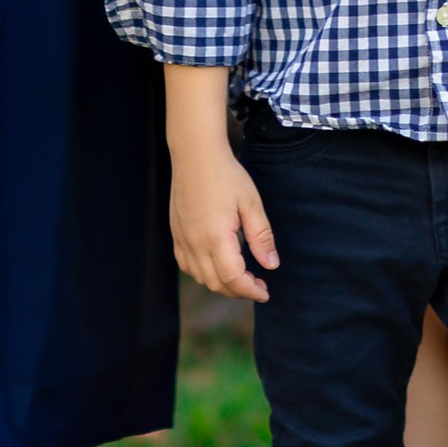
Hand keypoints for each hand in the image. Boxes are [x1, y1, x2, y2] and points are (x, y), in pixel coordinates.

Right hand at [168, 139, 277, 301]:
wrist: (195, 154)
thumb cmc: (226, 175)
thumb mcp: (251, 203)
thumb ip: (261, 236)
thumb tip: (271, 265)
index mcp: (216, 236)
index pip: (233, 278)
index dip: (251, 290)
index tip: (265, 292)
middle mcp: (195, 242)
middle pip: (217, 283)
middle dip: (239, 291)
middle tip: (258, 285)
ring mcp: (182, 239)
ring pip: (201, 277)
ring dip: (222, 284)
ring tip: (241, 276)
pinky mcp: (176, 234)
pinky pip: (187, 266)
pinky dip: (204, 274)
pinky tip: (218, 265)